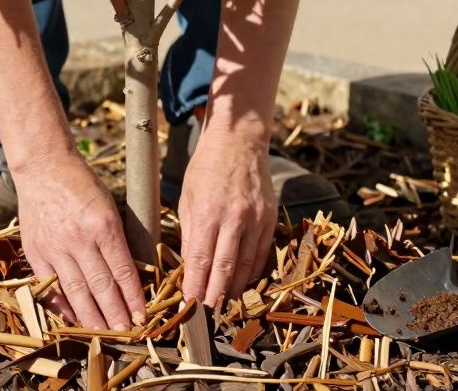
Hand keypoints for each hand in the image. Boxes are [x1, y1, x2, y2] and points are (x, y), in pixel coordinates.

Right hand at [16, 151, 147, 329]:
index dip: (134, 298)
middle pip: (101, 287)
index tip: (142, 315)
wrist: (43, 167)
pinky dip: (62, 304)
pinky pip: (50, 285)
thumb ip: (116, 239)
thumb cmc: (81, 183)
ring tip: (103, 333)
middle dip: (116, 314)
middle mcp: (79, 239)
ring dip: (91, 316)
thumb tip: (127, 274)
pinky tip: (73, 317)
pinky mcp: (35, 250)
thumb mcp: (109, 206)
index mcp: (103, 225)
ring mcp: (54, 246)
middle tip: (127, 333)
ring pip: (76, 291)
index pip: (123, 271)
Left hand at [177, 129, 276, 306]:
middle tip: (207, 316)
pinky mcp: (270, 218)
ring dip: (235, 289)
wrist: (239, 141)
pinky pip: (262, 253)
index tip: (189, 306)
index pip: (201, 261)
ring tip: (224, 305)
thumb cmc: (206, 168)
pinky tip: (243, 283)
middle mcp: (234, 218)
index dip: (195, 288)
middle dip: (215, 296)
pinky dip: (253, 272)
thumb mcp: (187, 198)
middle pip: (225, 269)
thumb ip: (189, 234)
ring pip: (247, 265)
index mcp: (208, 212)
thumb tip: (190, 268)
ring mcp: (256, 219)